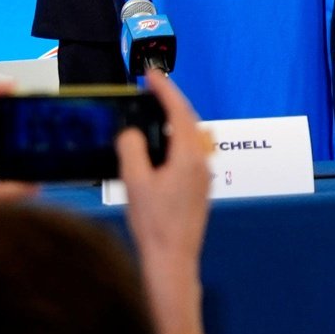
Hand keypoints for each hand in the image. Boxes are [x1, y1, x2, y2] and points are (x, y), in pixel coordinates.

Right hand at [117, 70, 211, 277]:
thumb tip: (132, 132)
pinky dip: (174, 140)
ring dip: (173, 122)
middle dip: (170, 103)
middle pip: (189, 121)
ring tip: (152, 113)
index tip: (152, 75)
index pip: (180, 111)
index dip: (165, 90)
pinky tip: (159, 147)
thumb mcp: (134, 182)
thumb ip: (131, 149)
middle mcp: (201, 162)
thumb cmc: (154, 224)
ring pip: (190, 137)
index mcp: (189, 156)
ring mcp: (203, 175)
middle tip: (150, 89)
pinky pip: (189, 153)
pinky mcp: (199, 187)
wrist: (173, 258)